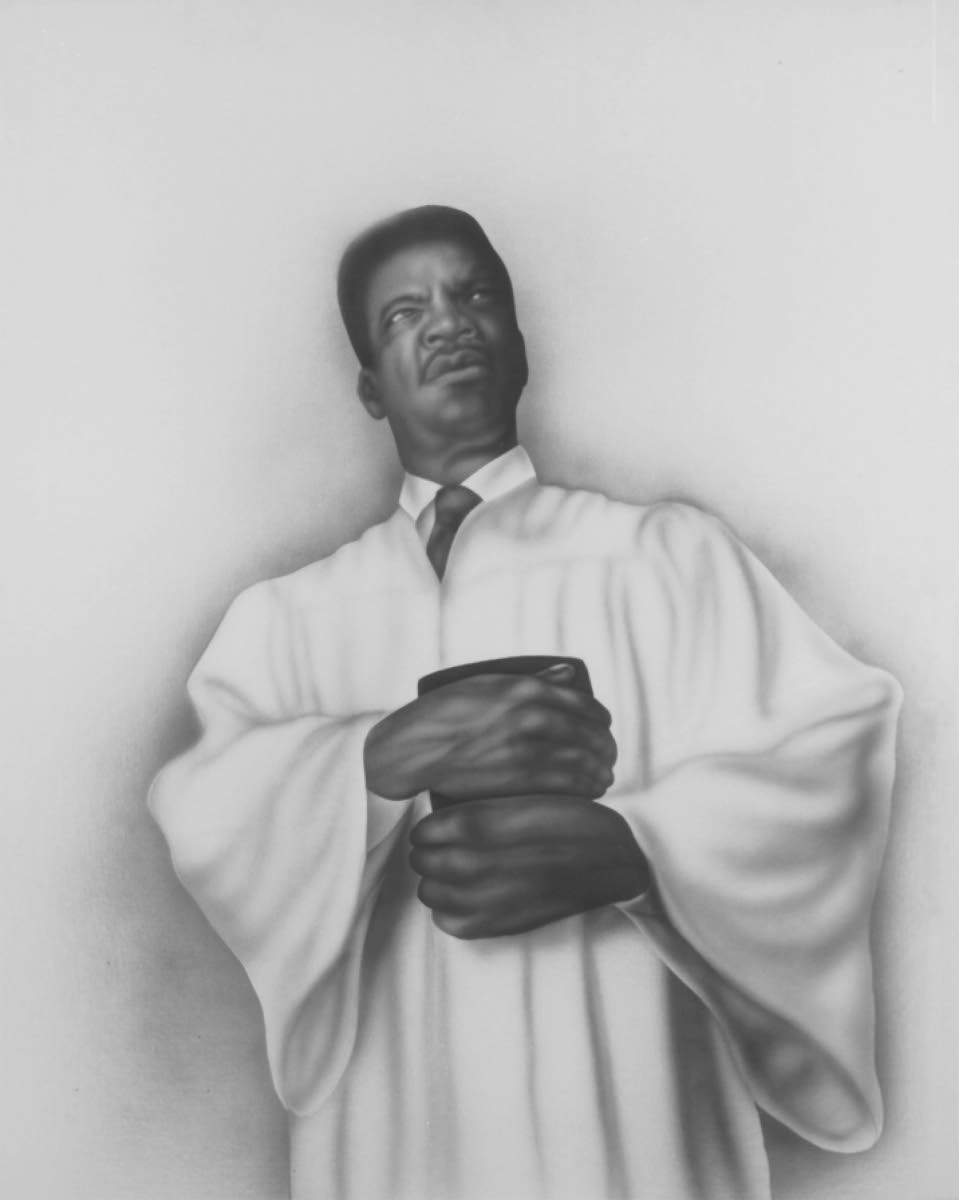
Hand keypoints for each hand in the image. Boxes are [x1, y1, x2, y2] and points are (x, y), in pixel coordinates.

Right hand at [364, 664, 616, 800]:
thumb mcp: (487, 682)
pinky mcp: (519, 780)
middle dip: (606, 748)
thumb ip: (534, 680)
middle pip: (591, 735)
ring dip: (600, 772)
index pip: (585, 705)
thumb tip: (570, 673)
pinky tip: (588, 791)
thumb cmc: (445, 712)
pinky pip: (566, 786)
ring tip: (603, 777)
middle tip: (609, 756)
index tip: (604, 726)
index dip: (601, 719)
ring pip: (583, 763)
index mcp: (526, 689)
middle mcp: (531, 717)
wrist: (414, 747)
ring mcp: (526, 750)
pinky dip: (584, 789)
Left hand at [408, 794, 648, 938]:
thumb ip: (481, 803)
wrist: (614, 859)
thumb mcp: (526, 794)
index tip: (432, 828)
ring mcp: (495, 896)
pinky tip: (459, 899)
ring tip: (446, 873)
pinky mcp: (505, 924)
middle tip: (434, 849)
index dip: (427, 829)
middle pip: (426, 862)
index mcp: (490, 823)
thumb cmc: (571, 819)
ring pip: (432, 893)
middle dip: (424, 854)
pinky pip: (452, 924)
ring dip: (432, 881)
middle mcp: (487, 860)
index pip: (429, 830)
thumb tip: (437, 808)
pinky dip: (446, 911)